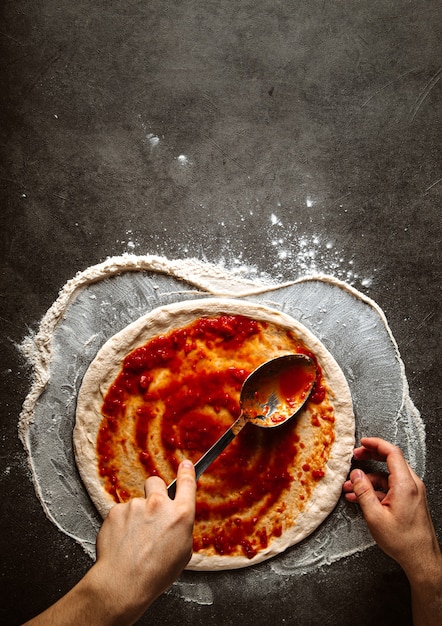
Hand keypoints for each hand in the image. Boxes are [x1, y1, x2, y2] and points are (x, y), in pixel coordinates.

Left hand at [24, 460, 195, 625]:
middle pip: (156, 482)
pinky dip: (121, 523)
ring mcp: (135, 505)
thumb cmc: (156, 574)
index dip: (187, 472)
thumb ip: (180, 527)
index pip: (187, 483)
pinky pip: (120, 512)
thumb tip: (175, 518)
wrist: (123, 583)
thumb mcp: (183, 552)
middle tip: (150, 511)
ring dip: (135, 515)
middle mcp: (159, 505)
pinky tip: (122, 541)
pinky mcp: (116, 510)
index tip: (185, 465)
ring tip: (133, 540)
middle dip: (153, 492)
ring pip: (136, 502)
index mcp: (180, 515)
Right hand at [343, 438, 441, 625]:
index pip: (392, 453)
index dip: (375, 444)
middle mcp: (412, 484)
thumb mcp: (375, 516)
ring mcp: (412, 492)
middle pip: (391, 461)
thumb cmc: (402, 541)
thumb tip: (355, 474)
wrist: (420, 559)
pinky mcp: (410, 500)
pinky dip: (375, 489)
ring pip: (388, 476)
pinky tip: (360, 497)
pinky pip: (391, 487)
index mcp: (405, 484)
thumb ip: (363, 492)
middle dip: (370, 457)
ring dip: (369, 479)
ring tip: (350, 487)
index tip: (362, 443)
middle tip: (355, 457)